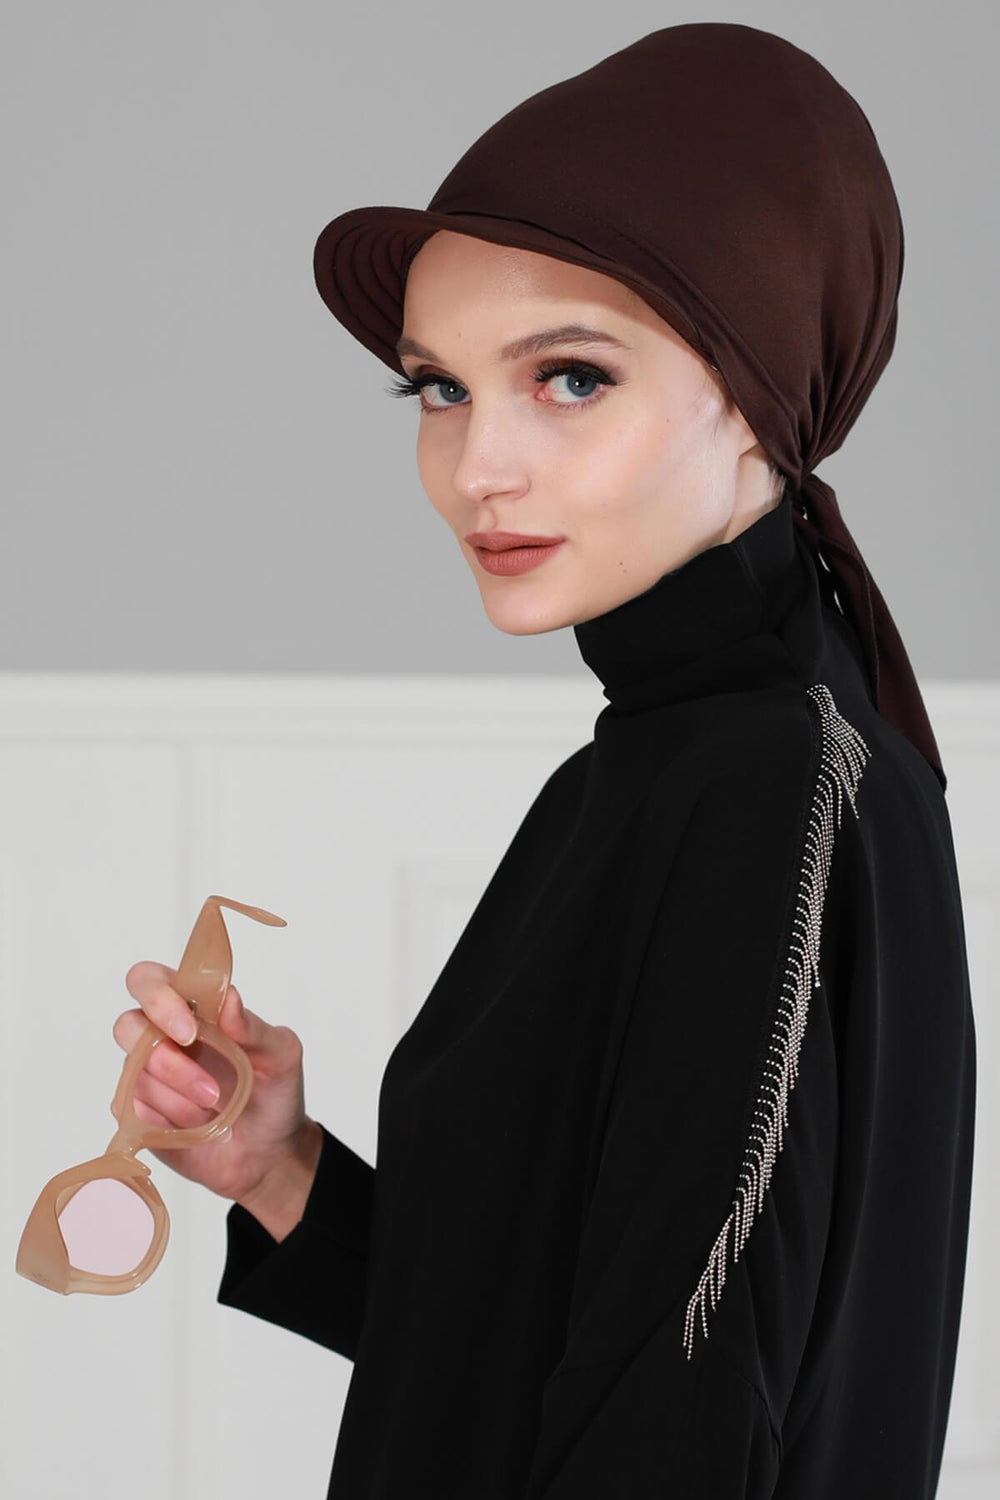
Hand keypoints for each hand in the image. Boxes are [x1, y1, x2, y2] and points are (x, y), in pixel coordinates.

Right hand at [112, 960, 315, 1205]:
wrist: (270, 1152)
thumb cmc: (275, 1093)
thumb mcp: (282, 1056)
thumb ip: (255, 1027)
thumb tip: (230, 997)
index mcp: (194, 1008)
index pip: (150, 981)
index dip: (159, 999)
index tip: (189, 1032)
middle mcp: (162, 1035)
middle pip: (127, 1027)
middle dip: (168, 1062)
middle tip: (211, 1092)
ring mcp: (145, 1074)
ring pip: (133, 1074)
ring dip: (177, 1100)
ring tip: (215, 1114)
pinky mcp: (137, 1112)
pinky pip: (129, 1109)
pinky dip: (165, 1122)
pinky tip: (195, 1129)